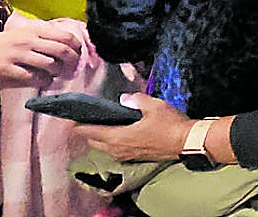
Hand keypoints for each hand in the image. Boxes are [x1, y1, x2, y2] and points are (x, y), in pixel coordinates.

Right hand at [0, 17, 82, 87]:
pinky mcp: (8, 70)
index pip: (66, 36)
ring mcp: (17, 55)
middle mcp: (27, 41)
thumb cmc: (6, 45)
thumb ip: (45, 38)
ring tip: (55, 75)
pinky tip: (44, 82)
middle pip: (62, 50)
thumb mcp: (25, 34)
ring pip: (50, 64)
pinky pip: (34, 78)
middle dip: (73, 61)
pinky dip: (43, 81)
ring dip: (57, 73)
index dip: (77, 47)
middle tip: (73, 69)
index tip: (79, 54)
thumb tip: (71, 45)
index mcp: (34, 30)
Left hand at [76, 93, 191, 162]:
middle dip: (88, 132)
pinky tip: (119, 133)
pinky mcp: (135, 157)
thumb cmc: (170, 124)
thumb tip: (124, 99)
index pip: (90, 132)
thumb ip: (135, 100)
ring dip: (100, 138)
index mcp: (118, 137)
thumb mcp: (154, 106)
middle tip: (87, 119)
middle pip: (94, 142)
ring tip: (102, 124)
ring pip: (105, 147)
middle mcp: (118, 149)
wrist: (186, 142)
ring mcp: (126, 155)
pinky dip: (111, 142)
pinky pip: (115, 151)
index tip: (70, 119)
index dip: (78, 126)